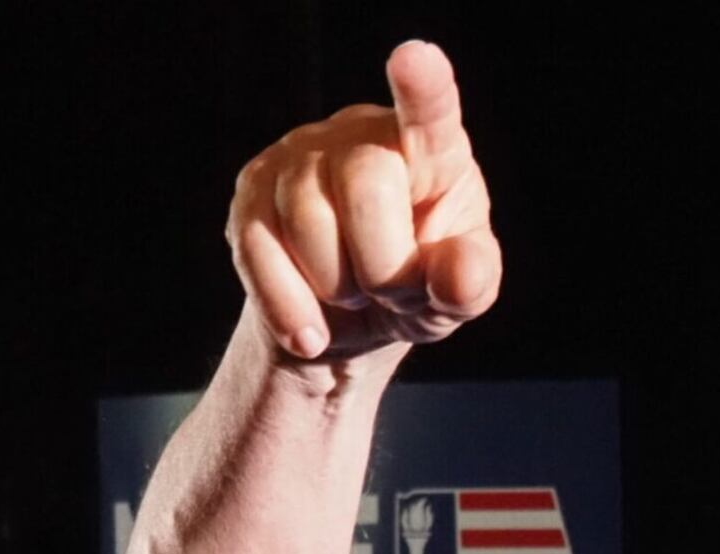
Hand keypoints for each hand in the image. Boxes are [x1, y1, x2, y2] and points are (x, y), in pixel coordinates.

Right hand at [227, 40, 500, 360]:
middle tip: (390, 288)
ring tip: (353, 291)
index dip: (422, 89)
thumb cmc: (417, 290)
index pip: (430, 114)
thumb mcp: (455, 297)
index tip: (417, 58)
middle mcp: (361, 134)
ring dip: (338, 285)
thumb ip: (468, 283)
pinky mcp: (251, 191)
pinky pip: (260, 251)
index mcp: (432, 152)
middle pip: (367, 184)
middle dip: (383, 264)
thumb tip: (460, 274)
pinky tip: (311, 328)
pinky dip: (291, 307)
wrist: (345, 323)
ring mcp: (299, 155)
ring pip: (309, 220)